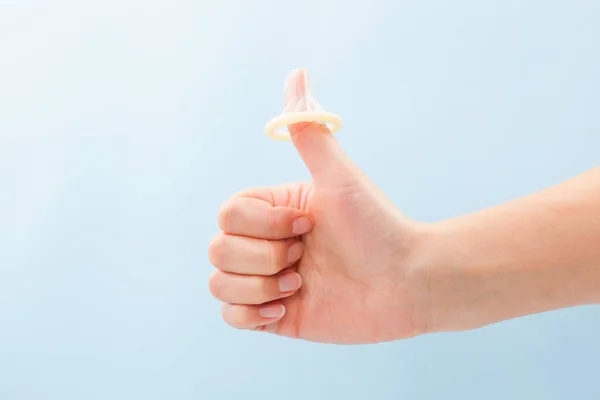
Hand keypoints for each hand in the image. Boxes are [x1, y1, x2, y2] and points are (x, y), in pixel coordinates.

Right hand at [208, 120, 430, 343]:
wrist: (408, 283)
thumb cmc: (378, 225)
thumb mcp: (340, 175)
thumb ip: (310, 129)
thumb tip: (296, 74)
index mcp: (273, 211)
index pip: (227, 214)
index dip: (264, 223)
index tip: (309, 225)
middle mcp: (265, 243)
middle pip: (218, 249)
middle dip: (264, 256)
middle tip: (307, 256)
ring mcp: (267, 281)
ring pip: (219, 283)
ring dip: (260, 287)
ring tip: (301, 284)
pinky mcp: (274, 317)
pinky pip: (230, 317)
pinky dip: (250, 314)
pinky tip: (286, 309)